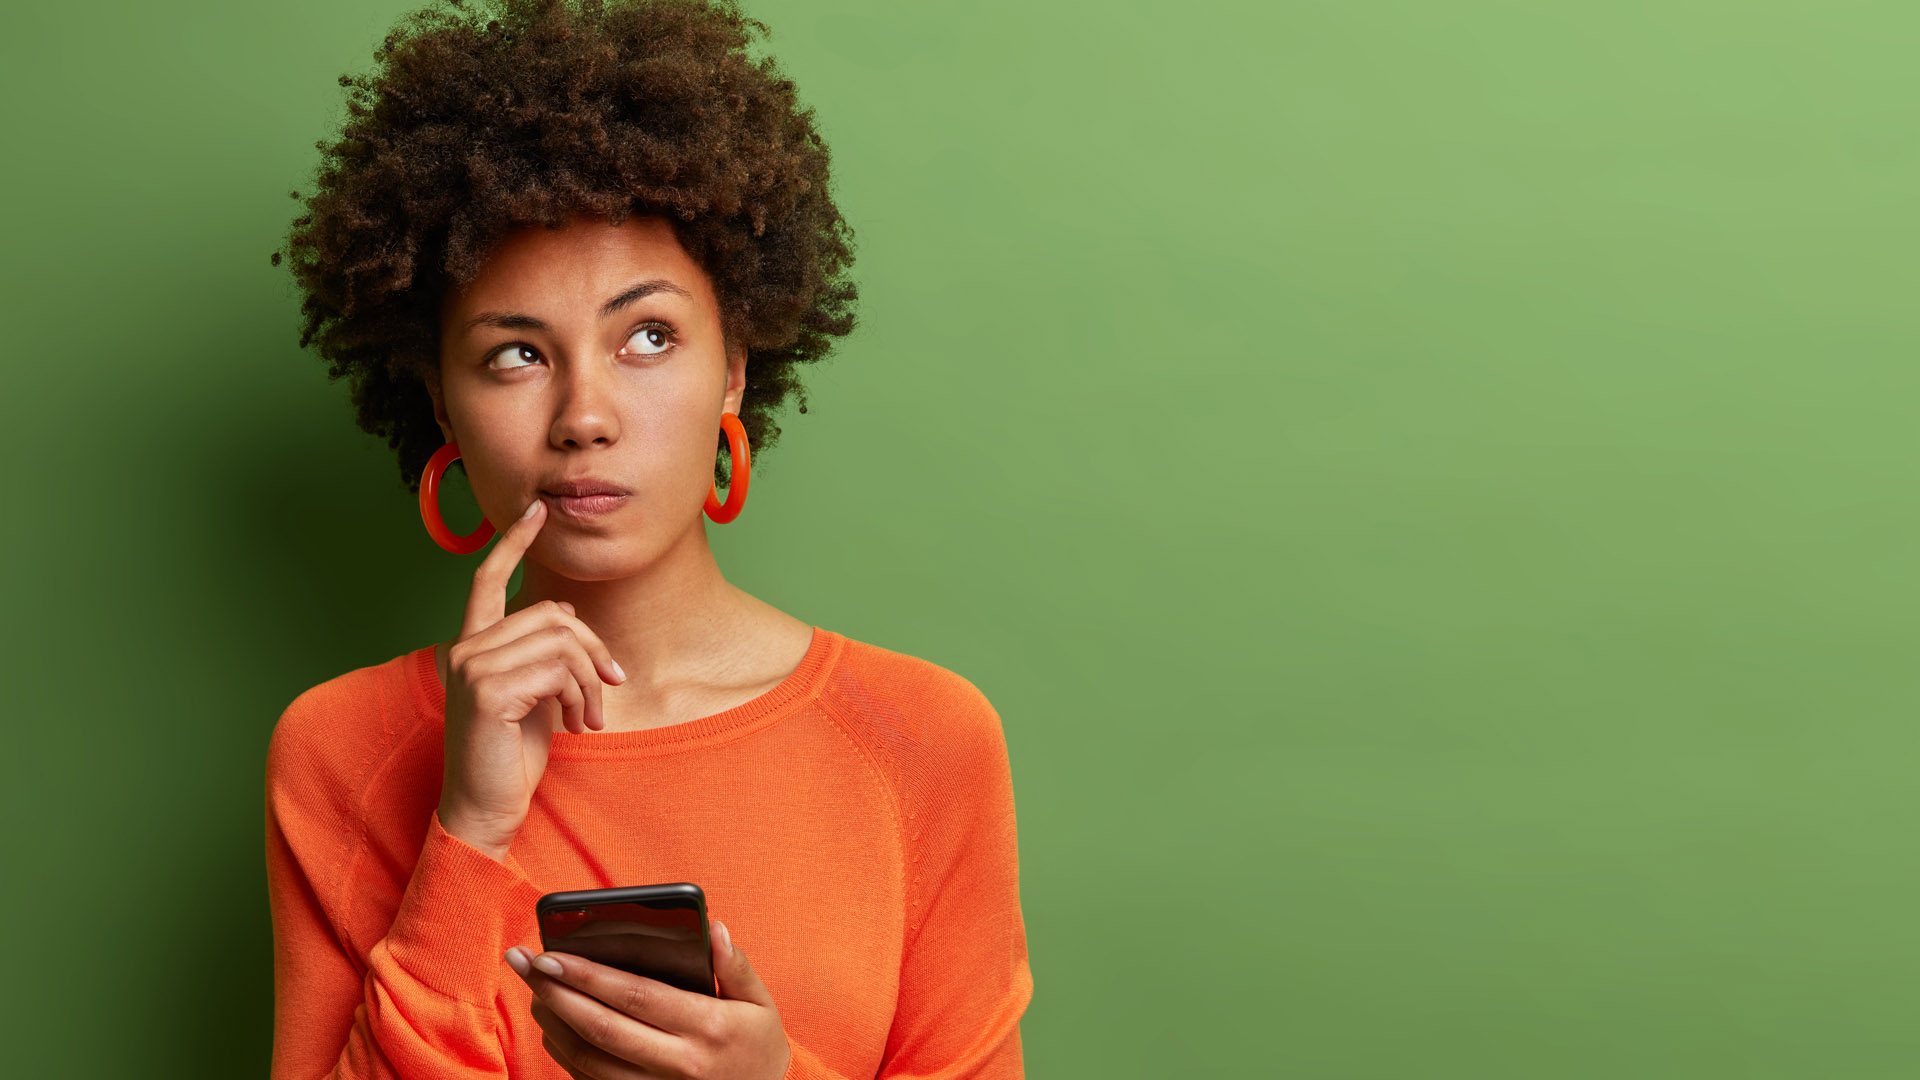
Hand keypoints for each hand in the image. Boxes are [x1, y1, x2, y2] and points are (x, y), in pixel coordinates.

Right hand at [438, 497, 626, 859]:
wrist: (487, 807)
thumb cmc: (510, 756)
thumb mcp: (534, 696)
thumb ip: (544, 656)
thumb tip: (572, 621)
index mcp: (473, 646)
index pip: (487, 579)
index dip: (512, 543)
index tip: (536, 511)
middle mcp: (465, 649)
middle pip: (552, 615)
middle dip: (593, 650)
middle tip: (607, 691)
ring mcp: (471, 666)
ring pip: (561, 641)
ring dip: (589, 681)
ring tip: (589, 717)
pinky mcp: (488, 689)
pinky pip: (557, 670)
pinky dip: (580, 696)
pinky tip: (576, 725)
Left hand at [506, 920, 790, 1079]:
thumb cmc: (757, 1047)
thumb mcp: (759, 1004)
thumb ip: (735, 965)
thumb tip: (713, 928)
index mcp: (706, 1027)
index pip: (635, 996)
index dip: (588, 975)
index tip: (551, 954)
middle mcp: (677, 1063)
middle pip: (601, 1027)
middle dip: (556, 993)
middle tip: (525, 963)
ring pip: (588, 1059)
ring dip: (553, 1023)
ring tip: (535, 990)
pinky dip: (566, 1053)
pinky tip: (555, 1026)